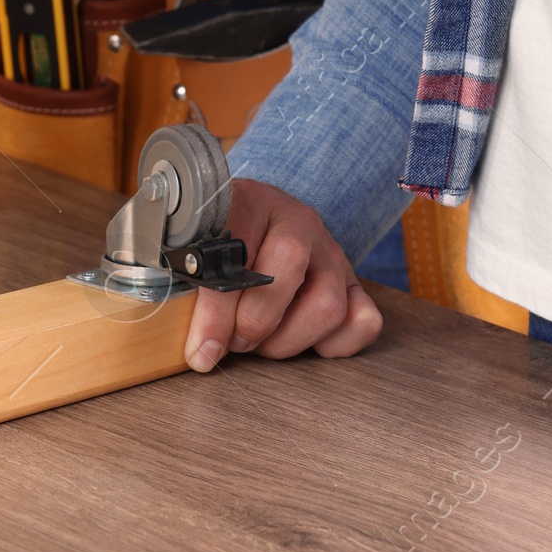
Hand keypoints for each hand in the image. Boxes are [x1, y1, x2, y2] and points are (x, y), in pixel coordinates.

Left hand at [182, 180, 382, 371]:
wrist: (257, 223)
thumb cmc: (217, 248)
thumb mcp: (193, 250)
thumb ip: (187, 284)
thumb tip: (194, 346)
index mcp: (250, 201)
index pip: (237, 247)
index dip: (218, 308)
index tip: (202, 349)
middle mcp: (297, 220)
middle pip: (289, 263)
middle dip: (255, 321)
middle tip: (234, 341)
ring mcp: (330, 250)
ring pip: (328, 303)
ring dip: (288, 340)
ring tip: (261, 342)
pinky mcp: (352, 281)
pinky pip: (364, 321)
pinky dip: (336, 345)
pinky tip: (302, 341)